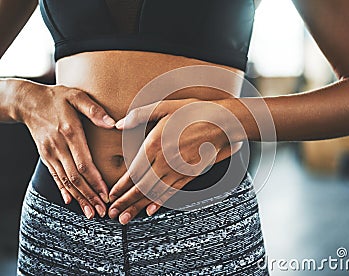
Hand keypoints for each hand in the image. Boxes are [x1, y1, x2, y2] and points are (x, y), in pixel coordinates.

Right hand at [16, 80, 115, 218]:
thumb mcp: (76, 96)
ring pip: (66, 181)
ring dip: (79, 198)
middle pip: (75, 177)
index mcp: (69, 133)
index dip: (95, 181)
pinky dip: (63, 190)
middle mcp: (58, 147)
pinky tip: (70, 201)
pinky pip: (55, 176)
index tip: (106, 195)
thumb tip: (112, 123)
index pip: (84, 163)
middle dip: (90, 196)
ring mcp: (50, 153)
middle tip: (102, 212)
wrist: (27, 101)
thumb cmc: (57, 97)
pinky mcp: (45, 156)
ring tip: (91, 213)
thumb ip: (94, 110)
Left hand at [108, 98, 235, 223]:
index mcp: (154, 144)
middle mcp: (164, 161)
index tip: (110, 197)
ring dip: (137, 207)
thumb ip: (139, 115)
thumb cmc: (194, 112)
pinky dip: (159, 202)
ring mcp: (178, 170)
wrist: (223, 122)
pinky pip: (171, 192)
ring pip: (154, 193)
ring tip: (125, 218)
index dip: (120, 187)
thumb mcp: (165, 106)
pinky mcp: (190, 174)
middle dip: (124, 202)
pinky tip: (150, 210)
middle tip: (112, 215)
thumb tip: (118, 124)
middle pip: (140, 187)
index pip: (133, 172)